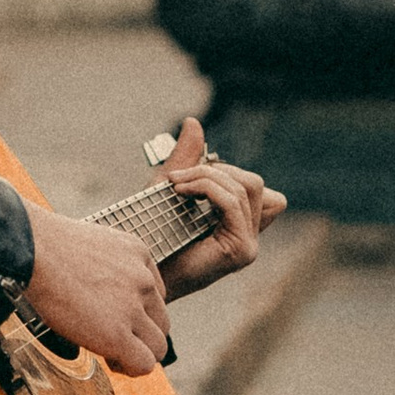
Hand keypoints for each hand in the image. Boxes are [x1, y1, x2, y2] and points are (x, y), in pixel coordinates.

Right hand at [23, 201, 168, 374]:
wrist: (32, 250)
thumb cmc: (46, 246)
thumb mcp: (92, 246)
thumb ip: (107, 267)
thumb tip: (98, 290)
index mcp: (139, 254)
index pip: (155, 295)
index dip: (136, 312)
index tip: (112, 316)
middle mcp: (143, 279)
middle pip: (161, 322)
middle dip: (140, 335)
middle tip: (111, 338)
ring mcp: (132, 307)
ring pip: (158, 346)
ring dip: (138, 353)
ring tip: (112, 354)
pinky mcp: (117, 333)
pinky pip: (144, 363)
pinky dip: (131, 369)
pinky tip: (113, 362)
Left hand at [151, 114, 286, 301]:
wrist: (139, 272)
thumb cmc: (151, 236)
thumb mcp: (171, 188)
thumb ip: (188, 157)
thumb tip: (194, 122)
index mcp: (239, 224)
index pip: (254, 185)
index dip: (225, 172)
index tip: (189, 178)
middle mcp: (250, 236)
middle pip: (252, 182)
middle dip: (214, 170)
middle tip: (177, 177)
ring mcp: (249, 245)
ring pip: (244, 187)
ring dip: (206, 176)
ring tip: (175, 184)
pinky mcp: (241, 250)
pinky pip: (233, 202)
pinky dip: (206, 188)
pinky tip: (180, 191)